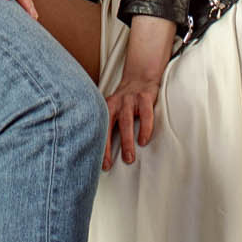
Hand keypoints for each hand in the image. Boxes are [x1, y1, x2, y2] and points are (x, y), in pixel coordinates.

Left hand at [103, 15, 174, 166]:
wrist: (140, 76)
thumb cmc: (126, 100)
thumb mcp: (112, 109)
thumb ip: (108, 125)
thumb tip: (101, 150)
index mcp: (105, 108)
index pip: (97, 129)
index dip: (96, 147)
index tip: (96, 164)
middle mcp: (115, 103)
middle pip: (108, 127)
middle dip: (107, 147)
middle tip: (108, 165)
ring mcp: (130, 100)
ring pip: (126, 122)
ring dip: (126, 141)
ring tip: (129, 158)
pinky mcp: (145, 97)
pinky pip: (145, 114)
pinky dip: (145, 128)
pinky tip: (143, 140)